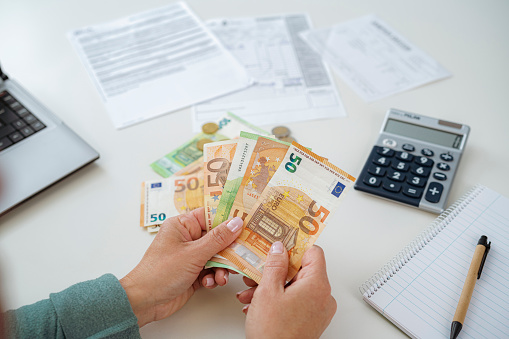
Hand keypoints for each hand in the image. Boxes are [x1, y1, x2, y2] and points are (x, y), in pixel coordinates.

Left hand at [120, 207, 242, 326]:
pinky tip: (209, 283)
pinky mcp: (193, 273)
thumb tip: (236, 223)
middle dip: (228, 249)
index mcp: (183, 226)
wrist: (145, 302)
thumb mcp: (193, 253)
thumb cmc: (161, 272)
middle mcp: (188, 239)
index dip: (228, 218)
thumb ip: (218, 239)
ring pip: (217, 256)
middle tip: (240, 254)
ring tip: (221, 276)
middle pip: (217, 237)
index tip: (246, 222)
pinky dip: (214, 277)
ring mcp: (191, 256)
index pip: (210, 215)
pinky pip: (212, 270)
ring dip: (222, 267)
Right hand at [237, 243, 335, 338]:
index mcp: (317, 284)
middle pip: (302, 269)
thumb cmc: (274, 333)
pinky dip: (279, 299)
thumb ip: (275, 264)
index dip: (295, 246)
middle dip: (276, 270)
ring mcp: (319, 310)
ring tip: (252, 291)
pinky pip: (297, 300)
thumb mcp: (268, 290)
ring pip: (296, 286)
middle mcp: (323, 296)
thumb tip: (279, 248)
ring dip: (273, 286)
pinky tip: (259, 303)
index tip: (281, 242)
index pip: (313, 252)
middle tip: (259, 270)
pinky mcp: (312, 320)